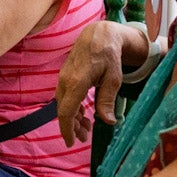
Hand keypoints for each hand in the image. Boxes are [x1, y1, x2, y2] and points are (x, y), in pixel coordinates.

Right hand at [55, 21, 133, 145]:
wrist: (98, 34)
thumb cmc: (108, 55)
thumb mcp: (113, 78)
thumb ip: (107, 100)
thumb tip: (109, 121)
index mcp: (77, 82)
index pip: (66, 111)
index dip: (67, 129)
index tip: (71, 142)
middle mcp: (66, 81)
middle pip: (63, 110)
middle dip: (72, 126)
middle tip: (84, 137)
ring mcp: (63, 77)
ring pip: (63, 104)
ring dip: (72, 117)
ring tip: (86, 128)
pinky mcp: (65, 76)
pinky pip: (65, 96)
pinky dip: (72, 107)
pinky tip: (83, 113)